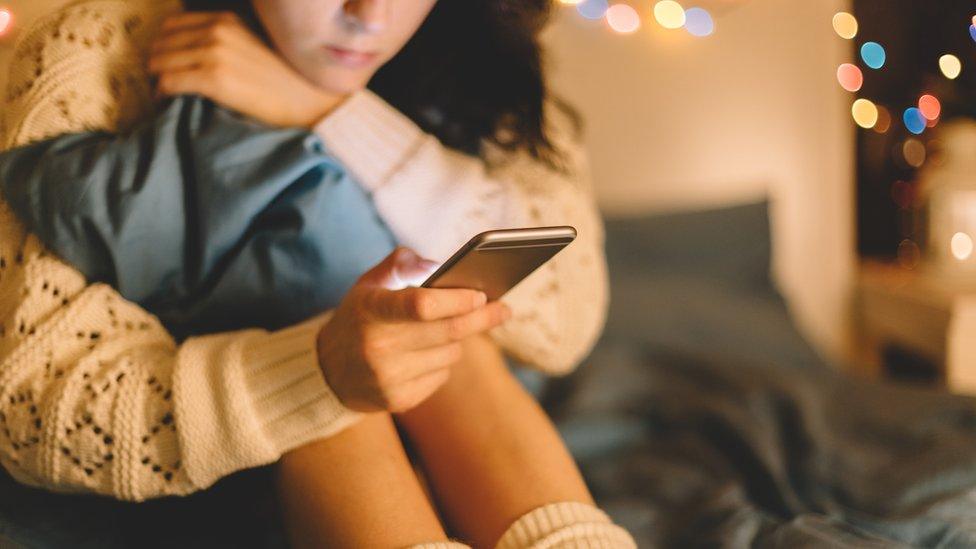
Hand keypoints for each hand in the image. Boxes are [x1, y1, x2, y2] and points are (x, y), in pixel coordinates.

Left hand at [148, 12, 342, 127]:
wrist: (309, 102)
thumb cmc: (285, 81)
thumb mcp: (254, 45)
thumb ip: (225, 40)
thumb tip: (194, 50)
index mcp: (226, 20)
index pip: (172, 25)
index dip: (162, 45)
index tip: (163, 63)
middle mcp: (218, 30)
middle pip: (162, 43)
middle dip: (155, 63)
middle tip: (158, 82)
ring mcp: (215, 53)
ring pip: (159, 63)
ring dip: (155, 80)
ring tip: (161, 94)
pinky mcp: (215, 80)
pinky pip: (169, 83)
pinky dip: (161, 94)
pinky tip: (166, 102)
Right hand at [317, 248, 511, 412]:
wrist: (328, 371)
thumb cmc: (359, 318)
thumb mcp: (369, 284)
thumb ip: (402, 264)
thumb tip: (439, 266)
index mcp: (370, 310)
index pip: (421, 305)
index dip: (457, 300)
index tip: (481, 294)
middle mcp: (377, 346)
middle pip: (448, 332)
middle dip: (481, 318)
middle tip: (504, 309)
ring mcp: (387, 377)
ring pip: (450, 354)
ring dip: (457, 340)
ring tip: (444, 331)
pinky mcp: (397, 400)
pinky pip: (441, 376)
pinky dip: (442, 362)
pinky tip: (426, 355)